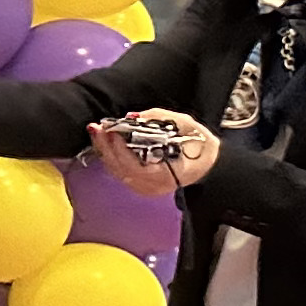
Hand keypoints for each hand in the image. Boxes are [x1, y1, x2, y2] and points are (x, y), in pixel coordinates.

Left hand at [87, 113, 216, 194]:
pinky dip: (110, 157)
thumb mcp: (185, 124)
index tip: (113, 133)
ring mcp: (146, 189)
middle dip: (106, 148)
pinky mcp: (140, 186)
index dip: (121, 151)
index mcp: (169, 174)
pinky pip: (120, 173)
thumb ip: (159, 118)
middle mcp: (154, 186)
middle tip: (97, 128)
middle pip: (121, 170)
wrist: (208, 164)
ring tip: (97, 132)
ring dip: (104, 151)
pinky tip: (104, 143)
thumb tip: (132, 116)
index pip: (137, 167)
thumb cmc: (199, 144)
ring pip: (117, 172)